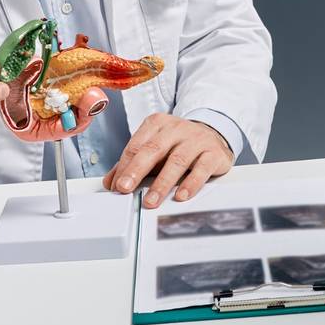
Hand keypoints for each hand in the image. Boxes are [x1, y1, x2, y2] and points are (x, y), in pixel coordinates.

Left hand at [102, 114, 233, 207]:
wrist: (213, 134)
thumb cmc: (178, 144)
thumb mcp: (154, 148)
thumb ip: (132, 163)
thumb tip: (110, 182)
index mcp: (157, 124)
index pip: (136, 146)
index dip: (124, 167)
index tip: (116, 186)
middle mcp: (176, 128)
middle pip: (153, 150)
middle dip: (137, 170)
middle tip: (125, 189)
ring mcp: (196, 139)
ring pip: (177, 160)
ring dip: (162, 183)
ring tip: (151, 200)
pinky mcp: (213, 152)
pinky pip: (202, 168)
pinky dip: (191, 183)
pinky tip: (181, 195)